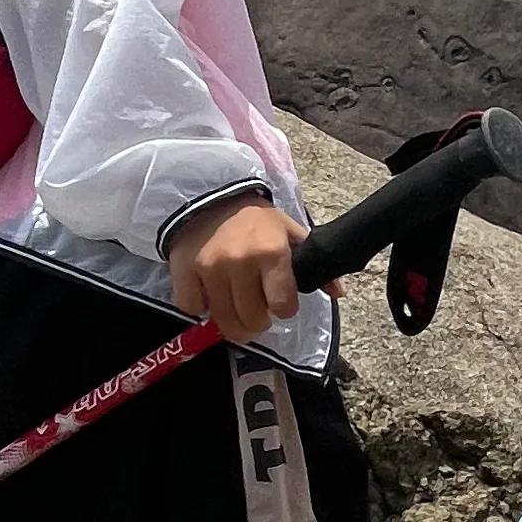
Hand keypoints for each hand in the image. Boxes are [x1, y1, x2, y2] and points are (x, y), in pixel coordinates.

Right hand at [168, 193, 304, 341]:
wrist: (212, 198)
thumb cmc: (257, 220)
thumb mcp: (290, 233)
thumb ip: (313, 263)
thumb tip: (338, 292)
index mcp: (272, 252)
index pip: (283, 305)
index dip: (285, 309)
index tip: (282, 304)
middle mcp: (240, 262)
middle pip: (252, 319)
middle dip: (259, 322)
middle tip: (258, 313)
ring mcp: (209, 268)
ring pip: (224, 320)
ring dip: (234, 323)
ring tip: (238, 312)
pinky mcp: (184, 271)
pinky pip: (192, 308)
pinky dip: (201, 308)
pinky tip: (210, 296)